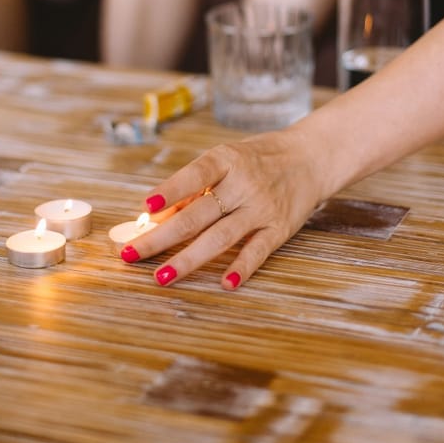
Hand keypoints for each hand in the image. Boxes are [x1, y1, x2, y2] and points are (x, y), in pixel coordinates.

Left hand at [113, 123, 325, 289]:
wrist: (312, 157)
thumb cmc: (258, 158)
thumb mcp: (227, 159)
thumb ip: (195, 186)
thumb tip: (158, 215)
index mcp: (227, 159)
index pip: (196, 175)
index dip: (171, 190)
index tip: (146, 207)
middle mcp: (244, 184)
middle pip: (197, 214)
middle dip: (161, 237)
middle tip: (131, 254)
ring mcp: (262, 208)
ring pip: (220, 237)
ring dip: (188, 259)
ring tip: (161, 277)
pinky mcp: (279, 228)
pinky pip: (257, 251)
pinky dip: (241, 268)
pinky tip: (224, 284)